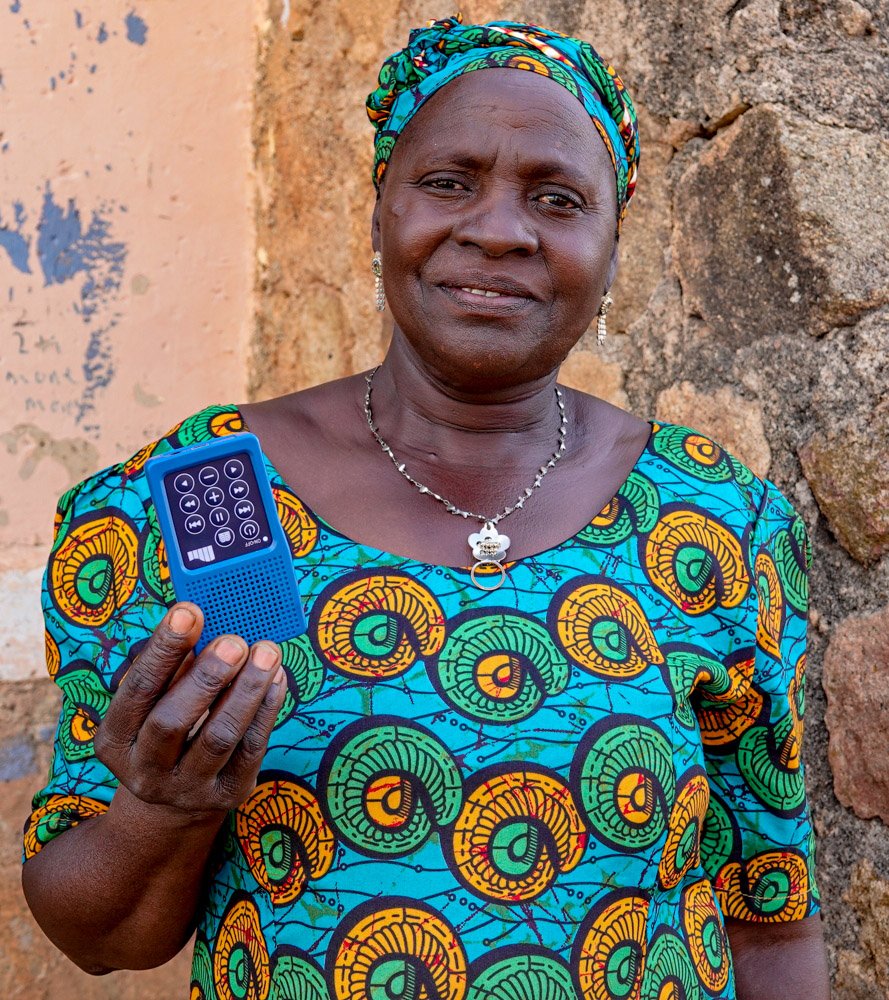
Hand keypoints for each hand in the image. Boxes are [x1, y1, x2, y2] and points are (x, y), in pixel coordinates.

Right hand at [94, 602, 286, 817]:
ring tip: (266, 652)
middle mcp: (145, 770)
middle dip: (206, 677)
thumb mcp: (154, 702)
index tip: (189, 611)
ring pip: (219, 737)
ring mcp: (187, 788)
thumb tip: (204, 620)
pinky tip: (276, 678)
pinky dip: (266, 710)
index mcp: (115, 740)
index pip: (137, 690)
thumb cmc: (165, 728)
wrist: (173, 800)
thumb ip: (174, 666)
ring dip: (246, 690)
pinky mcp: (227, 795)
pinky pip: (251, 749)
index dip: (163, 649)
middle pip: (172, 721)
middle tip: (234, 641)